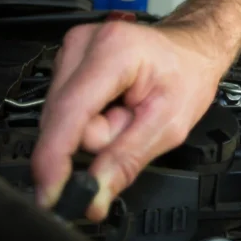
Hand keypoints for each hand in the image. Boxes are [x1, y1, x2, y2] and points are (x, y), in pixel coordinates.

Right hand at [31, 20, 227, 220]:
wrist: (191, 48)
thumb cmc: (188, 75)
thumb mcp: (170, 125)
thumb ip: (127, 162)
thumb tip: (93, 197)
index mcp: (114, 52)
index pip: (69, 113)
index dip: (54, 158)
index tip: (50, 194)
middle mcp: (85, 44)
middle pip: (62, 121)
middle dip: (95, 139)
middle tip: (131, 123)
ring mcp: (72, 49)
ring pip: (60, 120)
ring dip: (93, 128)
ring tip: (125, 111)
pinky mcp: (67, 60)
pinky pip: (64, 111)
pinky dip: (89, 117)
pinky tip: (112, 104)